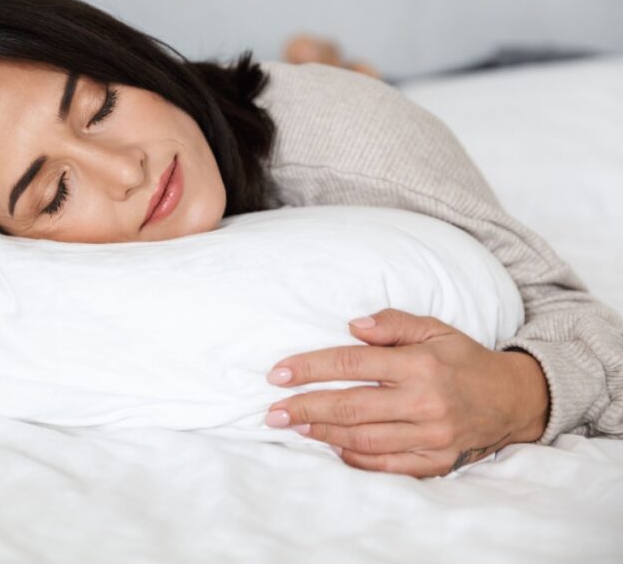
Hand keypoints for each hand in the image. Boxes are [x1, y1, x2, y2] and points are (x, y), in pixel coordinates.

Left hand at [263, 308, 549, 477]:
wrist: (515, 399)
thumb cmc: (464, 359)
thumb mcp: (435, 328)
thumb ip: (393, 323)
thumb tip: (352, 324)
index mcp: (420, 364)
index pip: (352, 363)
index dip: (311, 368)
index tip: (278, 373)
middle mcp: (424, 402)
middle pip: (351, 406)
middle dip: (306, 407)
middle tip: (272, 410)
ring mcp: (431, 436)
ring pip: (364, 439)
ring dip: (322, 433)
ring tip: (294, 425)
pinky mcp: (436, 461)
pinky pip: (387, 465)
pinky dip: (355, 458)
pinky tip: (330, 446)